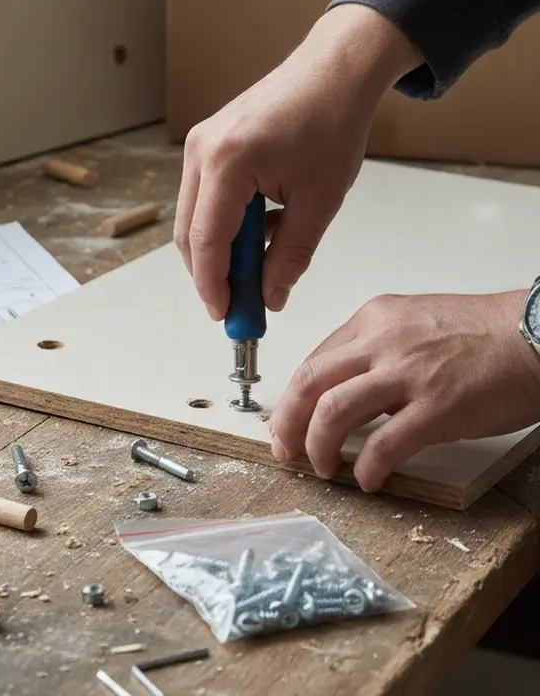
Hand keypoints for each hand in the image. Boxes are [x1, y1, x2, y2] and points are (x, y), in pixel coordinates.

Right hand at [174, 5, 422, 320]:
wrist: (335, 70)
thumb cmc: (332, 123)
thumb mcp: (320, 202)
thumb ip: (291, 256)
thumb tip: (270, 298)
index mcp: (227, 163)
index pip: (207, 242)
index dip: (214, 286)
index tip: (227, 317)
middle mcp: (201, 152)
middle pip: (190, 235)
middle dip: (213, 275)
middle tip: (240, 306)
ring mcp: (199, 146)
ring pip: (195, 219)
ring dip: (222, 250)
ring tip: (261, 268)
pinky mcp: (207, 144)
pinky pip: (205, 199)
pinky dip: (227, 225)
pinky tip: (263, 231)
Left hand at [268, 291, 539, 491]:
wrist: (537, 335)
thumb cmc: (484, 335)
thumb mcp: (414, 324)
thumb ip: (375, 351)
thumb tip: (346, 392)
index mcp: (373, 321)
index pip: (314, 361)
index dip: (292, 400)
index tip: (286, 423)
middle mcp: (381, 342)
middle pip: (310, 385)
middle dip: (288, 424)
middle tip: (286, 451)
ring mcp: (408, 374)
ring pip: (333, 412)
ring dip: (319, 447)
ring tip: (324, 468)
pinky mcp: (437, 407)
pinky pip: (383, 445)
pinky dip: (367, 469)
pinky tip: (369, 480)